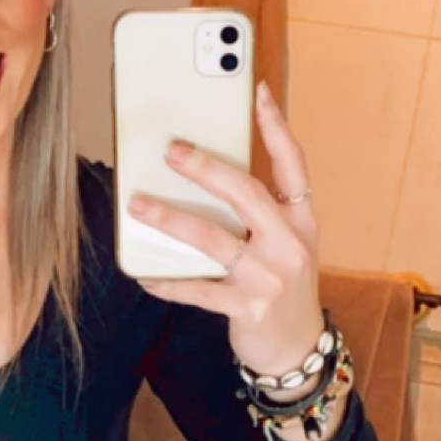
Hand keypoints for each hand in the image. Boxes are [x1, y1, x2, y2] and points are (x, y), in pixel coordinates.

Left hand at [129, 81, 324, 377]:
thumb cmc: (283, 285)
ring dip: (172, 220)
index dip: (276, 127)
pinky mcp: (247, 309)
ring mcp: (270, 278)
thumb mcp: (286, 243)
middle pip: (247, 195)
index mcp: (301, 221)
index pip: (293, 165)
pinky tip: (145, 273)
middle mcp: (290, 245)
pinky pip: (198, 289)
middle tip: (172, 152)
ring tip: (139, 205)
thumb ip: (260, 211)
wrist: (297, 347)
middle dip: (207, 170)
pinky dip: (169, 280)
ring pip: (214, 240)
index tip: (257, 93)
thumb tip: (205, 173)